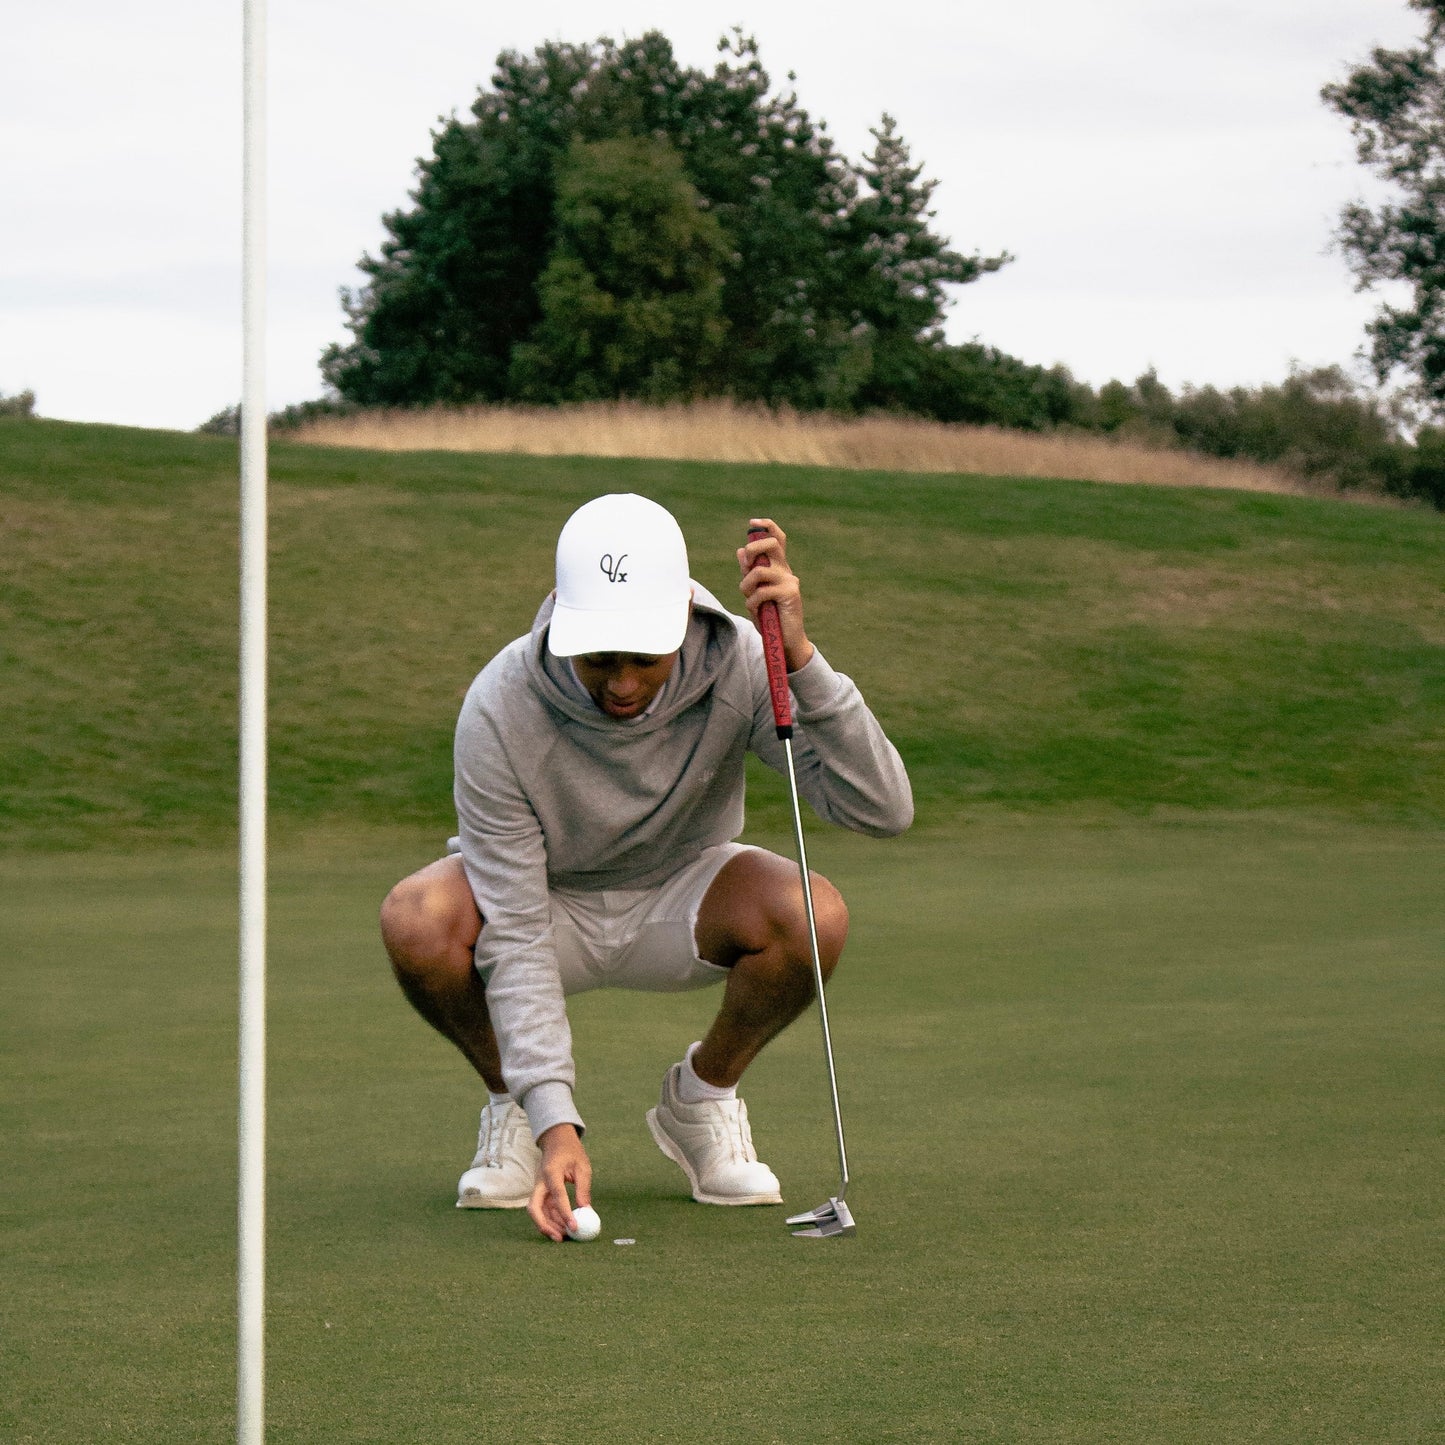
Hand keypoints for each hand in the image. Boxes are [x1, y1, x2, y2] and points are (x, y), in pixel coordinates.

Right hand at [528, 1123, 592, 1241]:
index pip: (557, 1196)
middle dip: (545, 1226)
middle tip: (561, 1238)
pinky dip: (552, 1220)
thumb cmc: (571, 1152)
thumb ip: (583, 1189)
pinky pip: (544, 1210)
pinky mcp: (541, 1193)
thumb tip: (587, 1211)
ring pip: (538, 1212)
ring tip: (566, 1236)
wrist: (557, 1141)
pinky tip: (564, 1227)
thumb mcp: (583, 1167)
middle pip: (535, 1208)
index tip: (574, 1227)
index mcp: (551, 1172)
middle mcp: (540, 1182)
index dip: (564, 1214)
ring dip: (550, 1225)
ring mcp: (539, 1188)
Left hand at [736, 518, 814, 673]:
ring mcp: (789, 581)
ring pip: (760, 571)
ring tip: (748, 597)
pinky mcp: (790, 594)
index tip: (753, 522)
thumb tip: (740, 550)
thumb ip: (749, 573)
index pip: (778, 539)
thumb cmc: (770, 617)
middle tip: (746, 566)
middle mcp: (786, 571)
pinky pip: (762, 591)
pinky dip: (752, 601)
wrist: (785, 641)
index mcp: (779, 568)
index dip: (767, 526)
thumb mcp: (755, 593)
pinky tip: (755, 610)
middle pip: (772, 544)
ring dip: (746, 585)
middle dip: (752, 550)